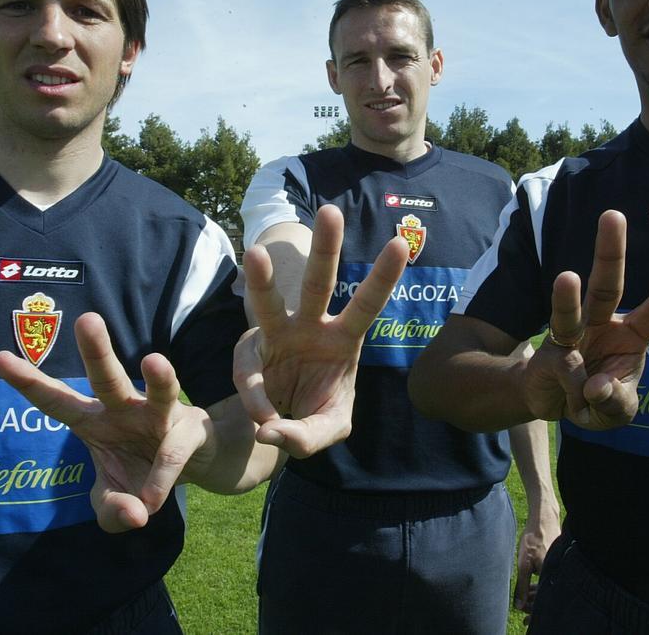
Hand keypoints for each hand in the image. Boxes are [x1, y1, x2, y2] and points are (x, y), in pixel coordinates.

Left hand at [0, 313, 210, 532]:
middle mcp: (125, 409)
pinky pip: (174, 452)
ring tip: (155, 361)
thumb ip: (113, 513)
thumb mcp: (117, 503)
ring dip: (159, 376)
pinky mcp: (190, 429)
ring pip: (160, 390)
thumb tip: (136, 513)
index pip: (57, 400)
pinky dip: (160, 479)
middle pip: (108, 377)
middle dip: (97, 349)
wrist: (196, 466)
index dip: (29, 382)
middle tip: (87, 319)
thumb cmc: (144, 475)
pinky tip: (150, 501)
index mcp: (94, 420)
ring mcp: (161, 416)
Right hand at [233, 205, 408, 457]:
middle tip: (331, 211)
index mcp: (344, 340)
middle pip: (319, 283)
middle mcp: (310, 327)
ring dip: (264, 279)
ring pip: (270, 303)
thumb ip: (306, 436)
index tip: (401, 243)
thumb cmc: (313, 415)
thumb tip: (268, 430)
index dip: (383, 277)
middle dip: (326, 247)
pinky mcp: (248, 354)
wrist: (278, 425)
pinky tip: (262, 415)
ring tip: (256, 254)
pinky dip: (253, 394)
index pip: (367, 304)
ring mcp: (276, 335)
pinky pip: (247, 369)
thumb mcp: (326, 431)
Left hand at [513, 503, 561, 616]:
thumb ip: (522, 586)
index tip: (525, 615)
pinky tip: (533, 585)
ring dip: (537, 594)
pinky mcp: (558, 564)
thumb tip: (519, 605)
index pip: (543, 601)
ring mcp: (560, 568)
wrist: (543, 519)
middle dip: (534, 604)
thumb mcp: (524, 564)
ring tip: (526, 596)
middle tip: (523, 608)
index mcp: (551, 576)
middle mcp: (559, 574)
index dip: (534, 610)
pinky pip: (551, 579)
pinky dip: (542, 584)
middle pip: (547, 596)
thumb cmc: (533, 539)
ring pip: (548, 587)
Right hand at [523, 210, 648, 429]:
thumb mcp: (616, 412)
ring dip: (567, 295)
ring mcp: (573, 335)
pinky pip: (562, 363)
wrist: (550, 404)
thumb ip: (616, 403)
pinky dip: (572, 381)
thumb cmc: (595, 400)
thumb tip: (596, 388)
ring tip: (567, 277)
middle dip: (610, 250)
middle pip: (607, 284)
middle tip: (612, 215)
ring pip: (572, 309)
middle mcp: (603, 325)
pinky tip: (579, 395)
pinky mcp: (550, 353)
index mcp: (633, 335)